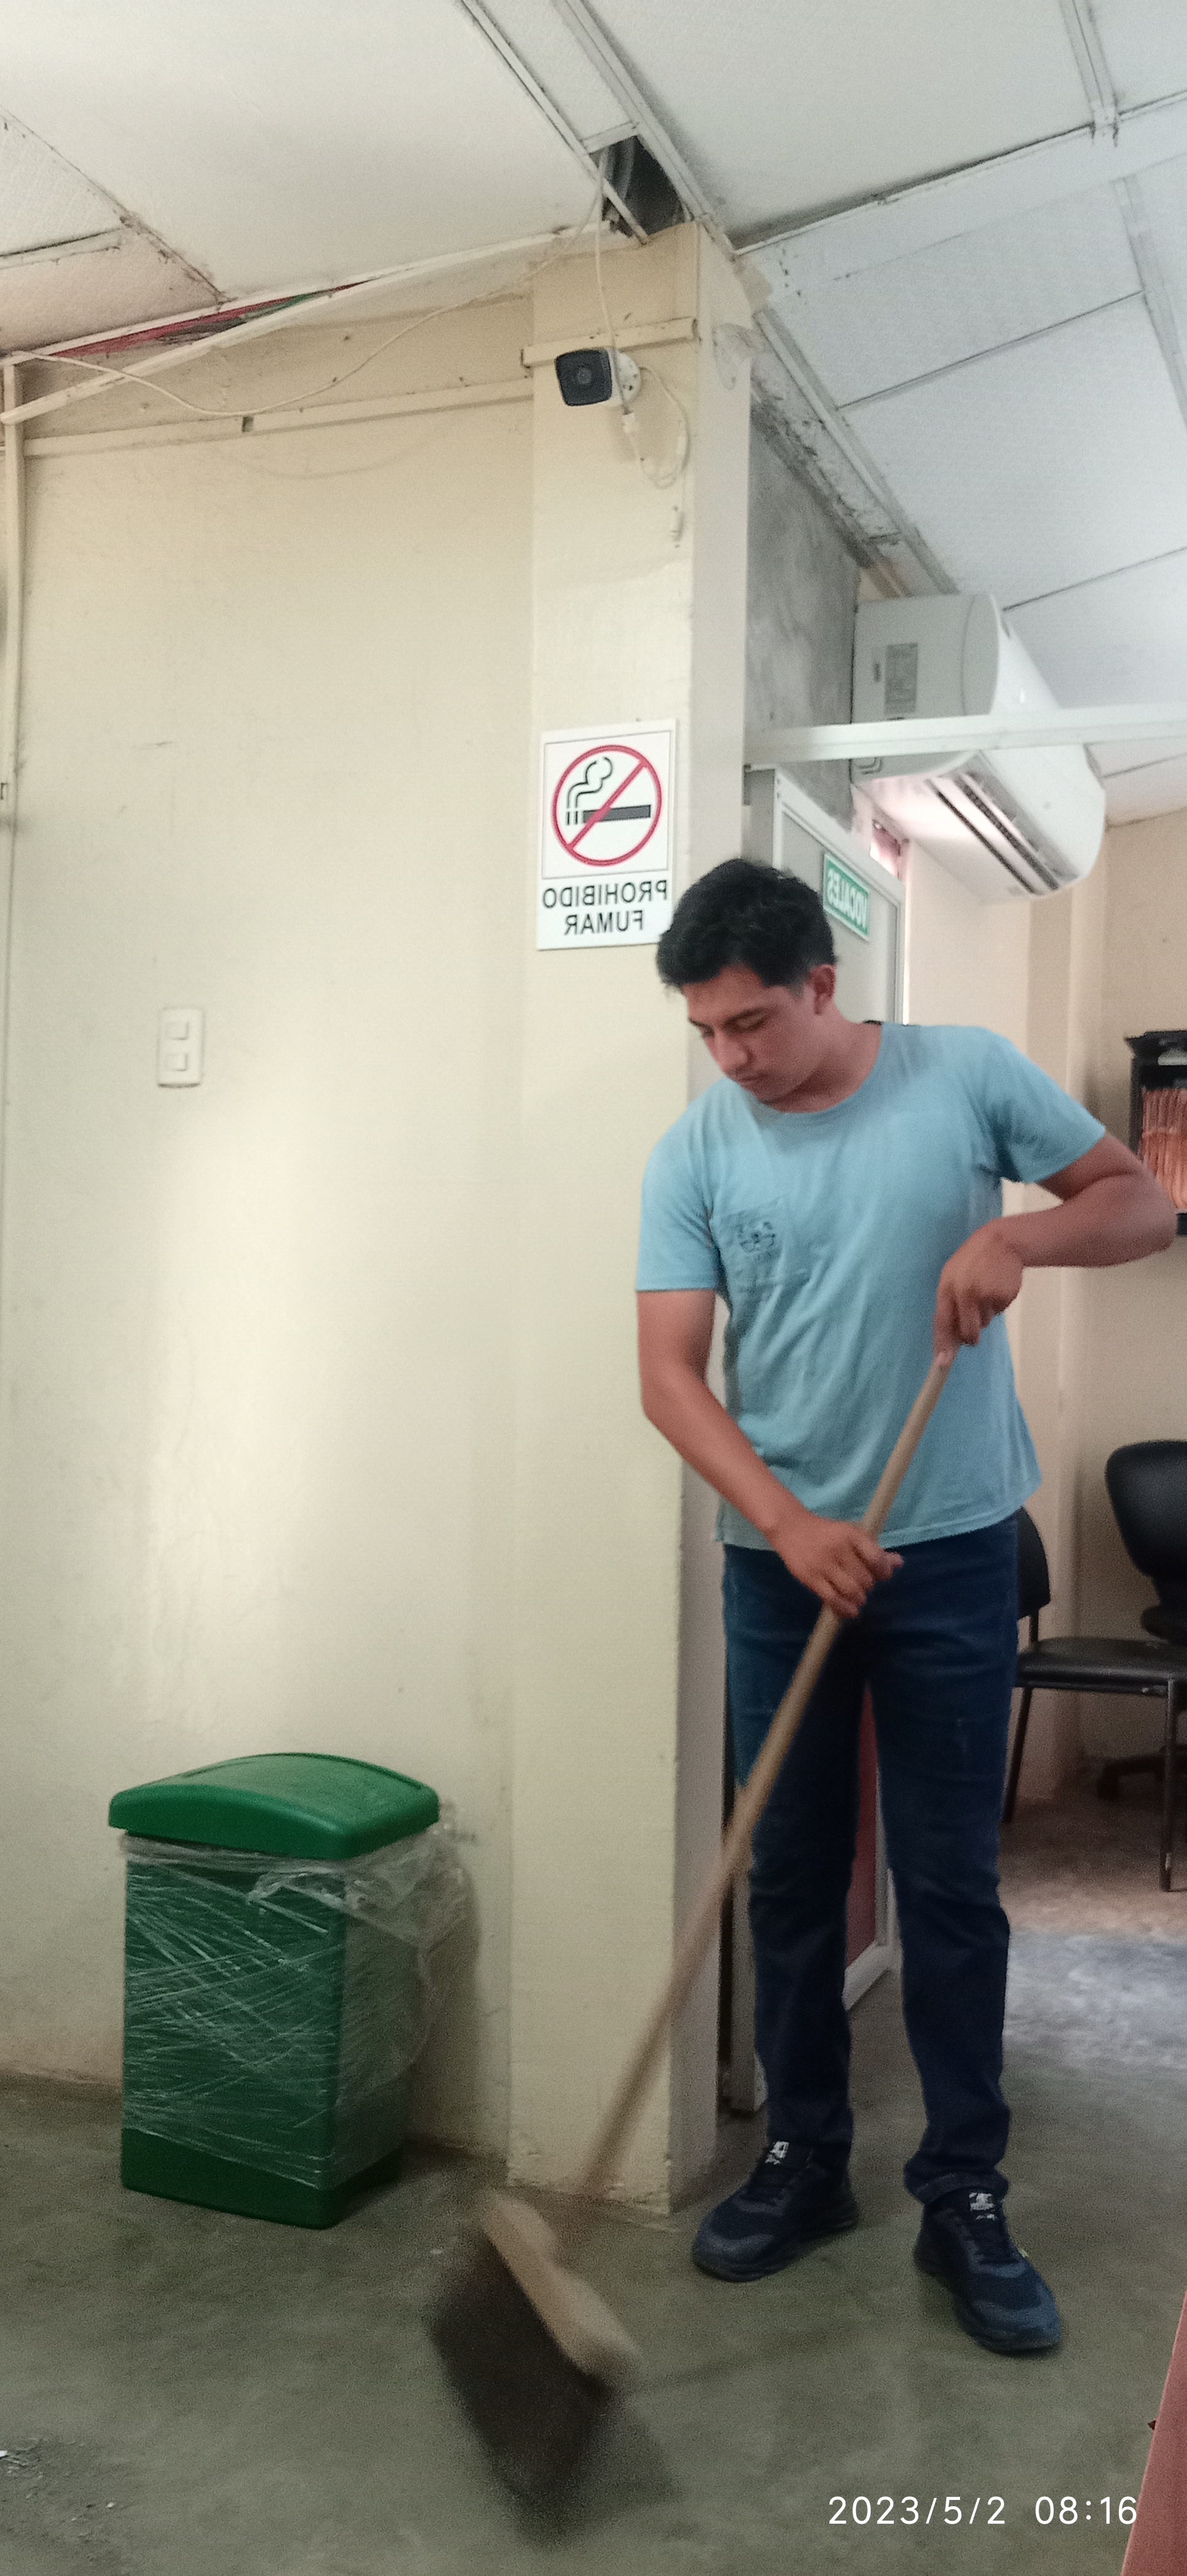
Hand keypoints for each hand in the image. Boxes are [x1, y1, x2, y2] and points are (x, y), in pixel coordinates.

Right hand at [771, 1504, 901, 1619]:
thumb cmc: (826, 1532)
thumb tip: (899, 1563)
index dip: (883, 1571)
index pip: (876, 1558)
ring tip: (857, 1597)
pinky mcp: (810, 1579)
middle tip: (863, 1584)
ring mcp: (823, 1565)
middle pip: (865, 1578)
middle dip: (868, 1586)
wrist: (790, 1528)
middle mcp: (838, 1549)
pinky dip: (845, 1609)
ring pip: (851, 1591)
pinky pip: (832, 1599)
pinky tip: (850, 1610)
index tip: (881, 1575)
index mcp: (851, 1535)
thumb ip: (874, 1550)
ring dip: (859, 1598)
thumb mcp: (851, 1534)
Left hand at [934, 1223, 1023, 1358]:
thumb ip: (950, 1303)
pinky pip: (998, 1312)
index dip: (942, 1344)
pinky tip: (997, 1287)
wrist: (1002, 1242)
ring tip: (986, 1290)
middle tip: (974, 1331)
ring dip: (985, 1314)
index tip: (942, 1364)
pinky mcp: (1003, 1296)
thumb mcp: (953, 1275)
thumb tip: (951, 1336)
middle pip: (967, 1331)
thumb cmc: (973, 1260)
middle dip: (971, 1337)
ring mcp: (986, 1295)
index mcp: (947, 1287)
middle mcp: (965, 1292)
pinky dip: (998, 1305)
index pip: (942, 1321)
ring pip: (984, 1322)